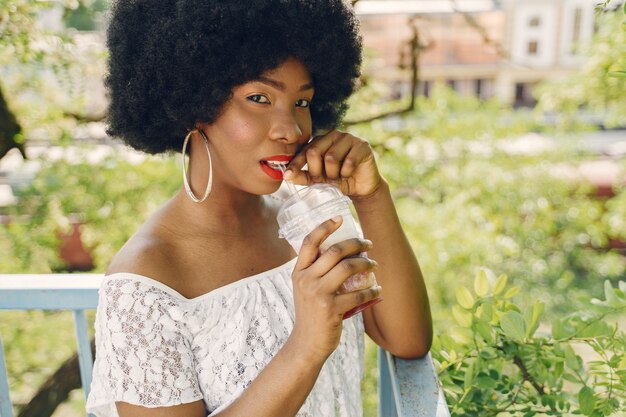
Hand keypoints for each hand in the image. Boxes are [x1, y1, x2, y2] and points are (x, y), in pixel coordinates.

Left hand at [284, 130, 381, 198]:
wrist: (361, 187)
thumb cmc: (339, 180)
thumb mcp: (318, 180)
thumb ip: (303, 176)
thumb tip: (286, 176)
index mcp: (320, 141)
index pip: (304, 151)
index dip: (296, 164)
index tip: (287, 176)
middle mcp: (333, 135)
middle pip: (314, 152)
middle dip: (317, 171)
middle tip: (325, 179)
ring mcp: (348, 138)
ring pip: (331, 158)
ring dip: (333, 174)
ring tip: (339, 176)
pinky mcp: (362, 146)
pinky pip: (348, 162)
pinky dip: (347, 173)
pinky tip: (350, 173)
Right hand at [289, 217, 380, 361]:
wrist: (306, 343)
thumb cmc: (310, 313)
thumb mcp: (304, 288)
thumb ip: (315, 271)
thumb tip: (341, 251)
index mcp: (298, 272)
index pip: (310, 242)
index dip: (325, 227)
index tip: (340, 218)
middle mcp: (306, 280)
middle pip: (335, 251)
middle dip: (356, 243)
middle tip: (369, 244)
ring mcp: (318, 294)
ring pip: (348, 268)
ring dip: (366, 263)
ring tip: (374, 264)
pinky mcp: (331, 309)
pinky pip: (358, 294)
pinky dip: (372, 290)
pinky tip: (377, 289)